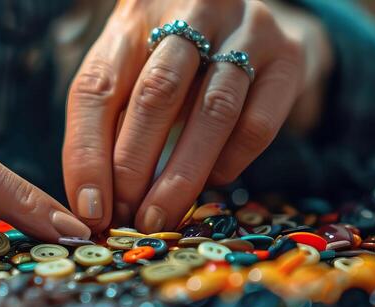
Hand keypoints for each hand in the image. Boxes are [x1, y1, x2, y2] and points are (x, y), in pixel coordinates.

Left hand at [63, 0, 330, 233]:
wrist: (241, 18)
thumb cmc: (169, 54)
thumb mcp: (129, 69)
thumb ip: (109, 123)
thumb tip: (95, 202)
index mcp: (134, 18)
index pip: (97, 87)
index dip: (88, 154)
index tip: (89, 209)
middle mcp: (192, 11)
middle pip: (157, 94)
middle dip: (135, 166)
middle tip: (127, 219)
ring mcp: (246, 30)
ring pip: (212, 111)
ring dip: (182, 174)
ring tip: (161, 215)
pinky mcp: (286, 58)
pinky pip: (257, 122)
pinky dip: (229, 161)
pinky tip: (211, 181)